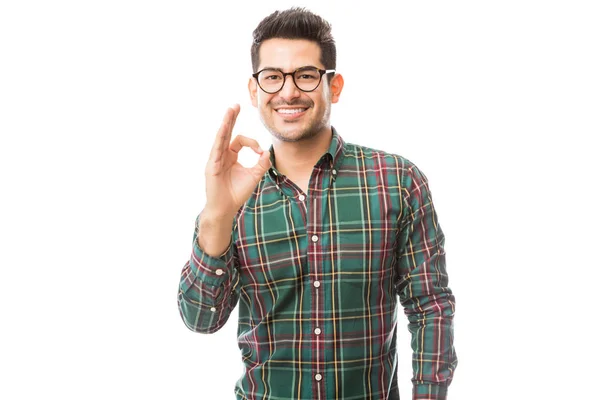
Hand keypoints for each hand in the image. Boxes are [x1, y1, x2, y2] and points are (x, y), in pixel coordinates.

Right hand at [203, 104, 270, 218]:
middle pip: (227, 132)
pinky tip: (224, 128)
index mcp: (230, 156)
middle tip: (236, 105)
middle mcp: (221, 155)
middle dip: (232, 118)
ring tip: (230, 110)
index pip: (240, 141)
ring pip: (221, 137)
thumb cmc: (236, 193)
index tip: (260, 152)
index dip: (252, 143)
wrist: (225, 209)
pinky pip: (217, 148)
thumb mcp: (254, 176)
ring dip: (226, 123)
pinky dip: (221, 137)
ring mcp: (215, 159)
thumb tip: (267, 151)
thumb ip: (261, 163)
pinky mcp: (212, 165)